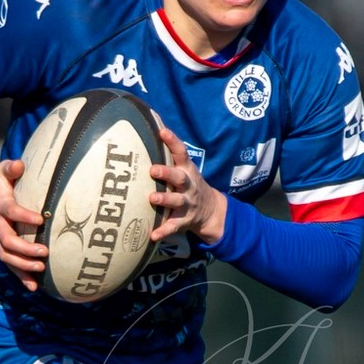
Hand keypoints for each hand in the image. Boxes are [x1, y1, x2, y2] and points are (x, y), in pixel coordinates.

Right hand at [0, 158, 48, 290]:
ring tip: (40, 270)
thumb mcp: (0, 171)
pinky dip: (20, 277)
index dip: (23, 216)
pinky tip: (34, 287)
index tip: (40, 220)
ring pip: (6, 256)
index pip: (10, 211)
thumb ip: (10, 168)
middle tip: (44, 252)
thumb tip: (19, 164)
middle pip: (7, 241)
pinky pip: (8, 264)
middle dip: (25, 249)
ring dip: (22, 266)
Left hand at [150, 125, 226, 245]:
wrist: (211, 210)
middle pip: (179, 178)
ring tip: (152, 198)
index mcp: (187, 171)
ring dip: (164, 200)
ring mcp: (187, 204)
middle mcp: (188, 186)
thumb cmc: (188, 185)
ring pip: (176, 202)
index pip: (181, 153)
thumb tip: (152, 128)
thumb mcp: (184, 169)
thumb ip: (170, 155)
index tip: (162, 130)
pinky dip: (163, 231)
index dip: (173, 141)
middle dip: (167, 174)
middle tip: (153, 170)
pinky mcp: (184, 220)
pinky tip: (152, 235)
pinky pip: (173, 226)